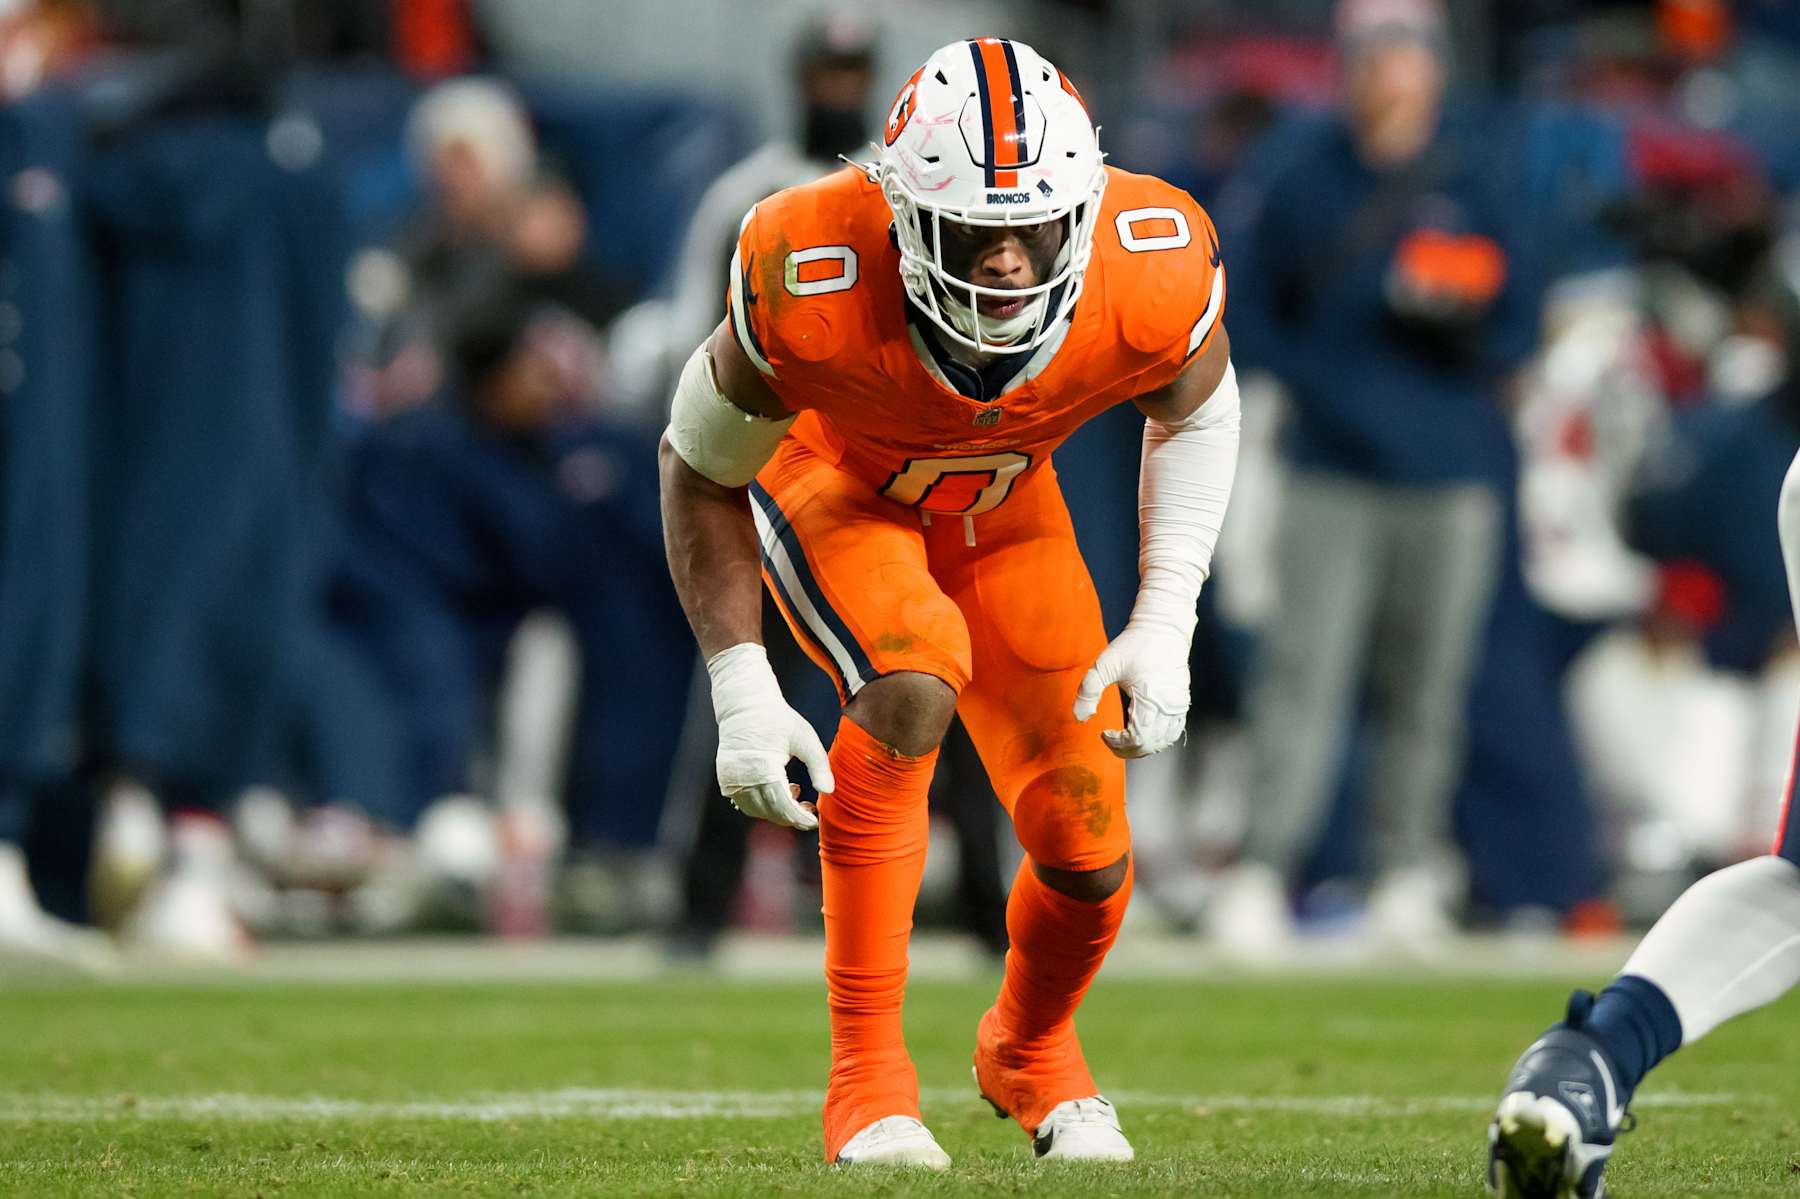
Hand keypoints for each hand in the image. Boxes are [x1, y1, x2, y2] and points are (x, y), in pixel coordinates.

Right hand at [707, 644, 834, 828]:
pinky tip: (776, 790)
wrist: (745, 705)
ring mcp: (731, 781)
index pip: (784, 806)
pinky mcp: (725, 780)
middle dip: (791, 816)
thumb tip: (828, 792)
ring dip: (776, 811)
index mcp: (764, 768)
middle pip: (770, 812)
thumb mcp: (805, 738)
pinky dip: (762, 804)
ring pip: (756, 811)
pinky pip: (744, 803)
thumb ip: (819, 766)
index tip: (814, 821)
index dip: (800, 818)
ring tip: (793, 791)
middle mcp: (743, 778)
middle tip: (809, 808)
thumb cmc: (778, 720)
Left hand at [1072, 624, 1190, 758]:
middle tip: (1110, 740)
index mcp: (1150, 698)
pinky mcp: (1182, 702)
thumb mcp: (1104, 665)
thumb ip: (1088, 692)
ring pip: (1162, 742)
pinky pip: (1173, 732)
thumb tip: (1080, 718)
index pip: (1136, 738)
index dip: (1117, 744)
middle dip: (1127, 749)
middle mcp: (1168, 705)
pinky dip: (1157, 739)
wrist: (1163, 628)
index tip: (1104, 733)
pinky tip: (1141, 733)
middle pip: (1149, 745)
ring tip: (1124, 738)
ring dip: (1142, 746)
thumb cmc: (1133, 645)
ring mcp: (1178, 705)